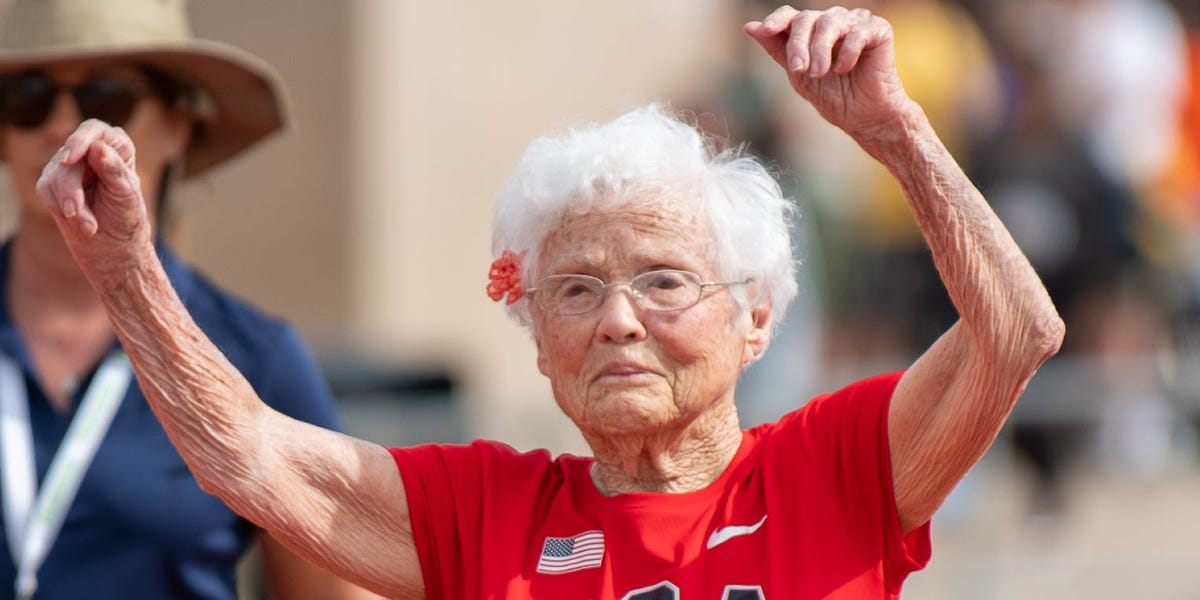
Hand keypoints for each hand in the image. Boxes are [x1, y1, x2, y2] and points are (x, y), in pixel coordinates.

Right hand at [36, 119, 153, 274]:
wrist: (113, 246)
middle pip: (70, 157)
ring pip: (55, 175)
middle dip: (72, 188)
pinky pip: (46, 190)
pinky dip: (61, 209)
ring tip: (89, 226)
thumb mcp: (126, 194)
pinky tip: (81, 224)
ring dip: (71, 205)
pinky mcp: (51, 183)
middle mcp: (90, 151)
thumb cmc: (126, 217)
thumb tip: (98, 147)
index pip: (94, 130)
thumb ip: (113, 170)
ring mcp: (68, 166)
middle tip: (76, 212)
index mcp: (116, 146)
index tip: (70, 157)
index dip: (81, 140)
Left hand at [744, 5, 909, 135]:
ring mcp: (855, 22)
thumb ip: (777, 49)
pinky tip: (844, 69)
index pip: (790, 15)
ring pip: (830, 22)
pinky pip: (857, 31)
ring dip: (820, 50)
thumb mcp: (798, 75)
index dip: (776, 20)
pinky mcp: (878, 29)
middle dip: (798, 44)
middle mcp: (832, 21)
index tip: (766, 31)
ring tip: (819, 73)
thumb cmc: (832, 96)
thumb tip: (750, 27)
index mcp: (811, 31)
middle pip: (807, 18)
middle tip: (800, 70)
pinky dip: (847, 51)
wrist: (864, 117)